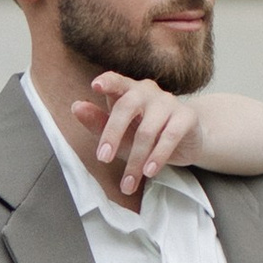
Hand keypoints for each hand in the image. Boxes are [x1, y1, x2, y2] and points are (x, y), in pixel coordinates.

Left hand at [71, 73, 203, 202]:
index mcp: (127, 90)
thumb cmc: (145, 133)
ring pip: (147, 130)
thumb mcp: (119, 132)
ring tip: (129, 182)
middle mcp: (148, 91)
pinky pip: (170, 137)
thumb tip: (76, 107)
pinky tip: (149, 172)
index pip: (116, 80)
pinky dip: (158, 156)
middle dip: (112, 134)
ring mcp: (168, 102)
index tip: (95, 85)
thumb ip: (97, 121)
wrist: (185, 140)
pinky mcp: (186, 116)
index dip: (107, 82)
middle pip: (126, 106)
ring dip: (136, 160)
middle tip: (103, 159)